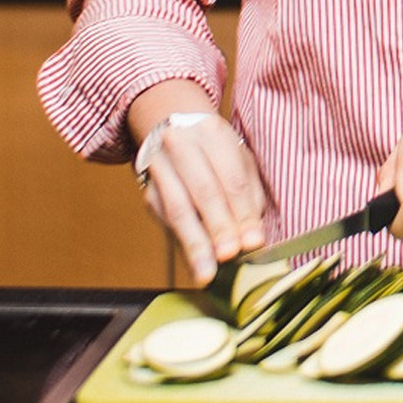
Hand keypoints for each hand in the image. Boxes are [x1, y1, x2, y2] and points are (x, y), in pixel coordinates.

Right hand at [136, 109, 266, 282]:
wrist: (171, 129)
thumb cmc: (214, 149)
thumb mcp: (238, 159)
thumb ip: (248, 194)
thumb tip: (252, 234)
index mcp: (213, 135)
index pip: (231, 178)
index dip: (242, 212)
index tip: (252, 241)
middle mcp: (182, 148)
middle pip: (203, 192)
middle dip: (218, 228)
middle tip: (229, 256)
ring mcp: (161, 170)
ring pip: (178, 210)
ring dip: (195, 244)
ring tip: (207, 272)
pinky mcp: (149, 193)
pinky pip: (166, 223)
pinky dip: (183, 245)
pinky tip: (194, 263)